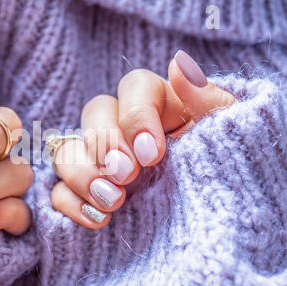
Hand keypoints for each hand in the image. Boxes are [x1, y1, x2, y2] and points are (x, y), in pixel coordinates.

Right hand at [50, 50, 235, 228]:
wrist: (219, 215)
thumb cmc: (225, 166)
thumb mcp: (226, 134)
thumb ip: (204, 100)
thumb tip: (177, 65)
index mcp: (159, 104)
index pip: (134, 87)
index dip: (136, 116)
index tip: (153, 154)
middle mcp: (124, 128)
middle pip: (94, 113)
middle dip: (105, 144)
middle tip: (126, 175)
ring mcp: (102, 161)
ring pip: (69, 151)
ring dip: (83, 174)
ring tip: (113, 201)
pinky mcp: (87, 193)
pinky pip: (60, 191)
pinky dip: (71, 203)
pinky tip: (98, 219)